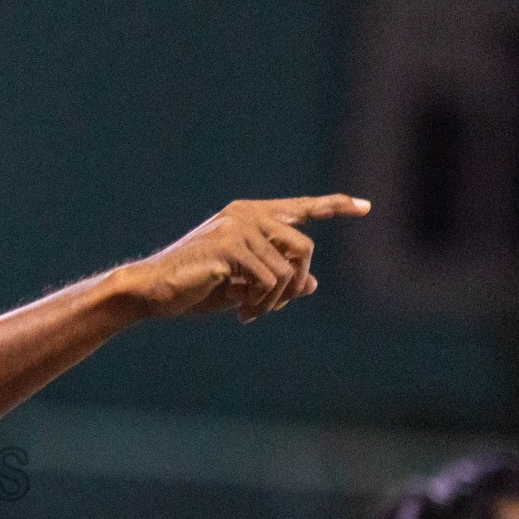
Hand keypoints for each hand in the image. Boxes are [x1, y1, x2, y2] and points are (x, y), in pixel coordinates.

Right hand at [120, 194, 369, 322]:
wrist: (153, 291)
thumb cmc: (195, 288)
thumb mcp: (243, 286)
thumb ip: (276, 280)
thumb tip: (312, 285)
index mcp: (249, 216)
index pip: (299, 208)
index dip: (333, 206)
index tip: (365, 206)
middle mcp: (246, 214)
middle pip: (303, 248)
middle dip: (296, 284)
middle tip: (274, 307)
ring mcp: (238, 227)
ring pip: (288, 270)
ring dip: (275, 300)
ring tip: (252, 312)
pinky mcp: (231, 246)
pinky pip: (270, 280)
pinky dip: (262, 303)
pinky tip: (242, 312)